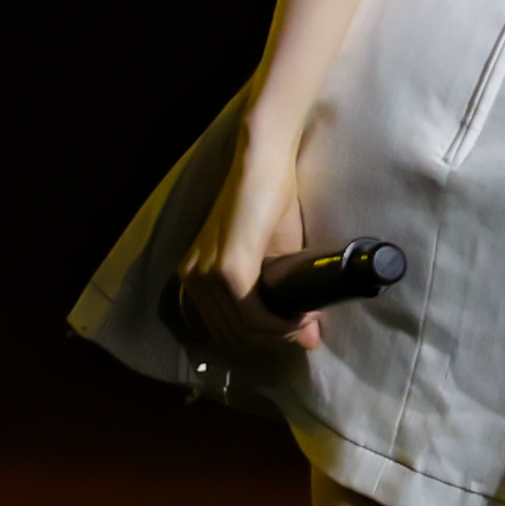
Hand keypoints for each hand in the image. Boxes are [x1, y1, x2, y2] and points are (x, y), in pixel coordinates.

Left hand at [174, 125, 323, 358]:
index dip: (261, 339)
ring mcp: (206, 276)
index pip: (224, 329)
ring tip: (306, 322)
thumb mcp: (276, 256)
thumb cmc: (270, 201)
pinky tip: (299, 316)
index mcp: (196, 276)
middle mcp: (193, 279)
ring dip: (278, 333)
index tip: (294, 330)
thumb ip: (283, 296)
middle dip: (271, 340)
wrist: (264, 165)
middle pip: (233, 334)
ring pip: (243, 329)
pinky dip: (277, 323)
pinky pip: (251, 315)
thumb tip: (311, 340)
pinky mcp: (227, 271)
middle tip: (305, 329)